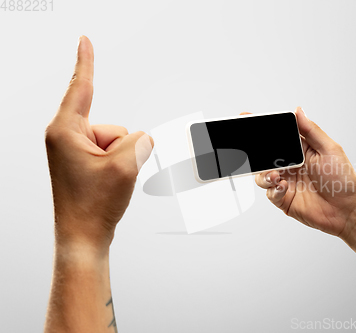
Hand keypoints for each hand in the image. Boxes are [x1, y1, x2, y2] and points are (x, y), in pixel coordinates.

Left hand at [45, 36, 153, 249]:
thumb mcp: (125, 166)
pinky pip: (112, 153)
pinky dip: (118, 166)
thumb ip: (141, 139)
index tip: (84, 41)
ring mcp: (74, 151)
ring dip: (122, 160)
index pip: (81, 87)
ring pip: (117, 142)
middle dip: (124, 148)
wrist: (83, 237)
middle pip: (113, 127)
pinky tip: (108, 184)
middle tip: (111, 175)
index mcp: (65, 131)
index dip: (86, 62)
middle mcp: (66, 138)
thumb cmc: (92, 206)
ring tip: (108, 183)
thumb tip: (144, 137)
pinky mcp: (82, 163)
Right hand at [254, 107, 355, 237]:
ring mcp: (286, 182)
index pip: (277, 136)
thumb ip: (311, 131)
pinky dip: (273, 189)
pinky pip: (270, 193)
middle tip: (250, 151)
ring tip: (275, 175)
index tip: (247, 118)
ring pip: (262, 175)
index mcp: (299, 150)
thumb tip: (298, 111)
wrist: (347, 210)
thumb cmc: (343, 179)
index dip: (261, 128)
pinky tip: (283, 187)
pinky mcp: (284, 199)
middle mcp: (290, 165)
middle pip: (264, 156)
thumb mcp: (330, 149)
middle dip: (254, 153)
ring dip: (264, 174)